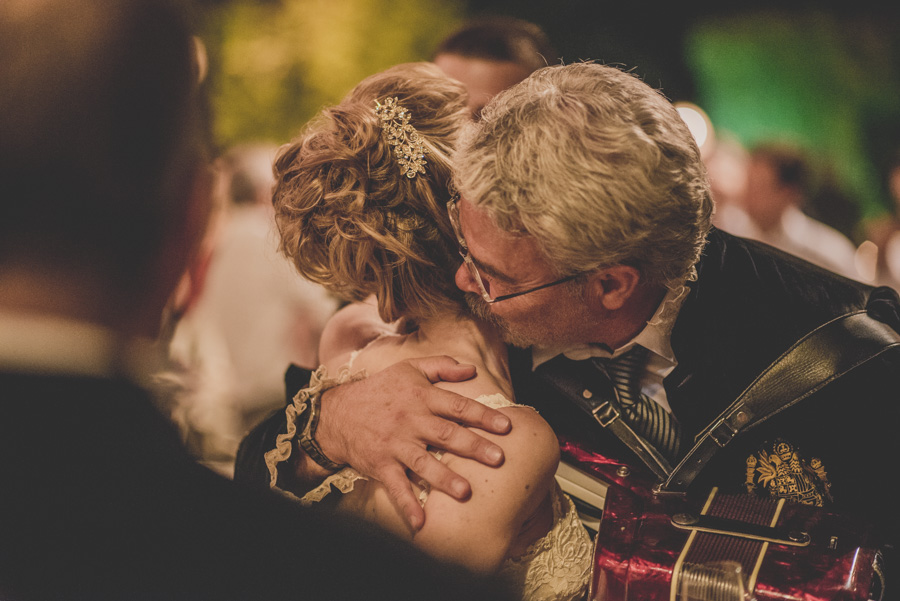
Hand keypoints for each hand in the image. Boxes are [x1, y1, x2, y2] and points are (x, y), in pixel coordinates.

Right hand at [314, 355, 511, 530]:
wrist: (337, 413)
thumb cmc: (379, 390)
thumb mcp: (408, 369)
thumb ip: (441, 367)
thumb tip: (472, 369)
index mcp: (421, 397)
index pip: (457, 405)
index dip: (482, 415)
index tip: (506, 427)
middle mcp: (410, 420)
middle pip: (446, 434)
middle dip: (473, 447)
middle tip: (498, 459)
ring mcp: (395, 445)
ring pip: (423, 462)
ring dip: (444, 478)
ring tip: (465, 492)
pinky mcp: (381, 465)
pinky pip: (395, 487)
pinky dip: (406, 505)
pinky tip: (420, 523)